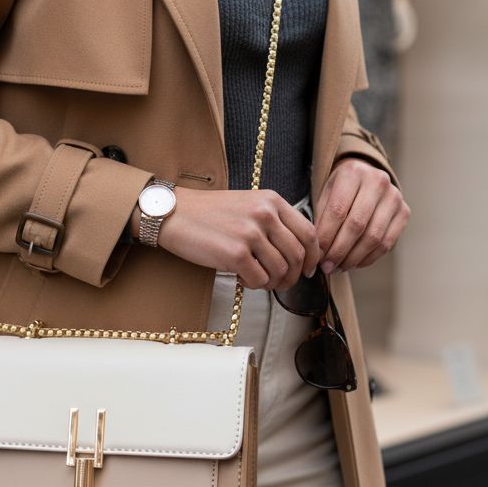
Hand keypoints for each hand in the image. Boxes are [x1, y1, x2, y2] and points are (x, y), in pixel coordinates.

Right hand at [154, 187, 320, 291]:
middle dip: (294, 275)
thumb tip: (297, 252)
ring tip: (258, 279)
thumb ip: (272, 220)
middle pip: (298, 255)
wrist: (173, 214)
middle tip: (282, 283)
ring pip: (281, 271)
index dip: (313, 256)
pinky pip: (260, 280)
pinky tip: (242, 278)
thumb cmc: (208, 213)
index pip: (309, 233)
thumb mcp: (247, 204)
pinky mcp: (236, 254)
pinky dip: (254, 285)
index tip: (309, 269)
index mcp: (271, 201)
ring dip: (273, 282)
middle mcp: (265, 215)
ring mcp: (251, 234)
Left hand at [315, 158, 409, 273]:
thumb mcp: (326, 195)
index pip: (337, 211)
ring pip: (373, 237)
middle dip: (339, 251)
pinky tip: (355, 263)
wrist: (366, 177)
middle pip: (357, 225)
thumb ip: (321, 219)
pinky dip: (369, 258)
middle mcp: (377, 181)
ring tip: (339, 267)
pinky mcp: (404, 212)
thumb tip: (318, 252)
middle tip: (327, 266)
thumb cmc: (340, 189)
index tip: (316, 255)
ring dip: (354, 258)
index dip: (326, 237)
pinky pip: (387, 243)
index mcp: (352, 172)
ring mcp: (394, 197)